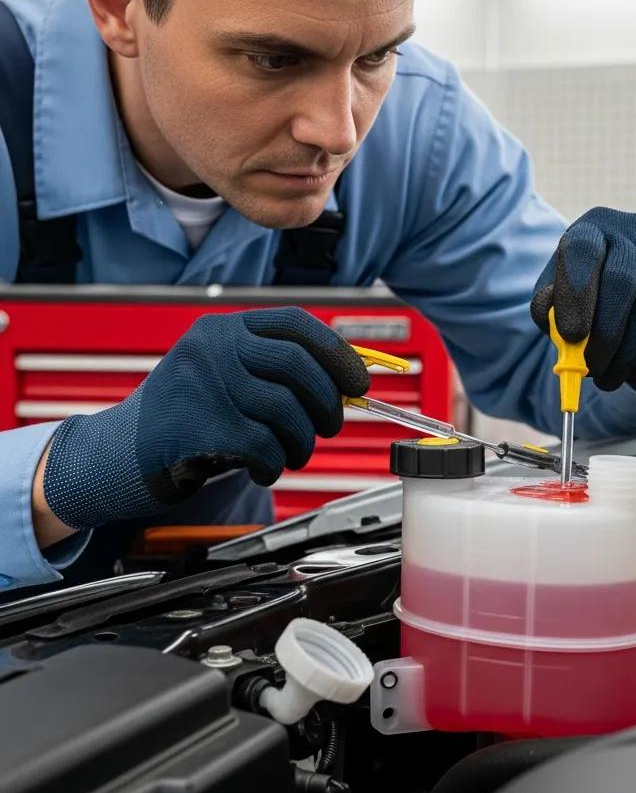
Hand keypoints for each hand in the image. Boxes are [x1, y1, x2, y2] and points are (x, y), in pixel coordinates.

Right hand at [40, 307, 369, 532]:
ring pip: (287, 411)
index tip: (358, 382)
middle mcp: (214, 348)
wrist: (119, 452)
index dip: (337, 354)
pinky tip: (263, 468)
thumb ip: (278, 371)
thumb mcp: (227, 374)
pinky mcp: (199, 426)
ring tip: (292, 453)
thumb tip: (350, 381)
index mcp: (225, 328)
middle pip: (299, 367)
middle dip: (328, 404)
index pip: (296, 324)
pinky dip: (275, 464)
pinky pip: (265, 446)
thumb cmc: (189, 416)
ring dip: (302, 442)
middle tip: (329, 427)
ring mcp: (204, 384)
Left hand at [531, 207, 635, 391]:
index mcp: (593, 227)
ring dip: (631, 355)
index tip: (571, 337)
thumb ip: (549, 312)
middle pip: (624, 280)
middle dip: (606, 336)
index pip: (584, 250)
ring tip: (609, 378)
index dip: (577, 294)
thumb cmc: (582, 295)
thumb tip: (567, 336)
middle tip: (591, 371)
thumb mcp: (555, 299)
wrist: (628, 291)